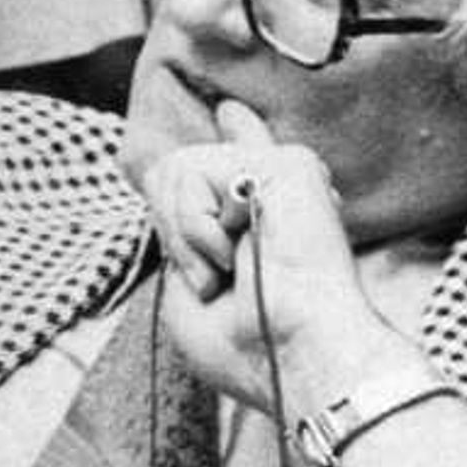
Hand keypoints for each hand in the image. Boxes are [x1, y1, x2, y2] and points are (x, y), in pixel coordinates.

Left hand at [140, 99, 405, 420]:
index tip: (231, 112)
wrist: (294, 355)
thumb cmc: (248, 345)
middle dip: (172, 230)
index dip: (236, 134)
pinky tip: (237, 253)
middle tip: (213, 278)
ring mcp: (283, 174)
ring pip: (175, 169)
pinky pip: (192, 172)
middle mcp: (276, 193)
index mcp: (264, 224)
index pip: (244, 162)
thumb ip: (181, 230)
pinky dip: (195, 225)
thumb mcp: (188, 286)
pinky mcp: (288, 165)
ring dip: (184, 234)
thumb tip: (173, 169)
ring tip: (225, 268)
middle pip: (174, 172)